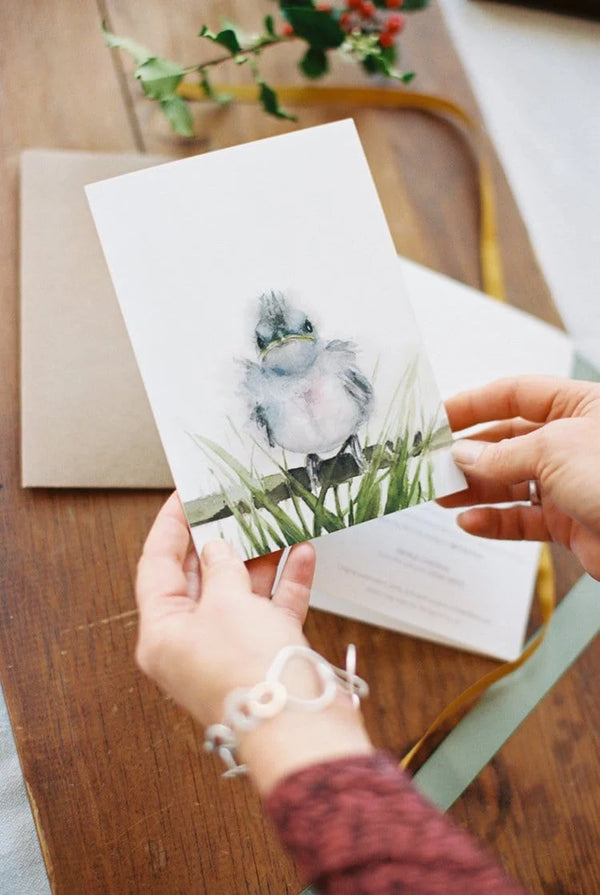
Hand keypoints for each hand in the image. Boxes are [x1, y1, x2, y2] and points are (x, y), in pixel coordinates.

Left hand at [135, 493, 371, 792]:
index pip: (157, 567)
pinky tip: (302, 552)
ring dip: (259, 557)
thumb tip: (217, 549)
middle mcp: (192, 642)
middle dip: (220, 540)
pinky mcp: (266, 654)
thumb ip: (221, 567)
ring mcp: (231, 648)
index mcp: (163, 632)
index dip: (171, 527)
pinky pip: (272, 609)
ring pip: (241, 591)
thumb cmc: (249, 671)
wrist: (299, 725)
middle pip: (201, 578)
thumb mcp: (226, 603)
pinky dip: (287, 581)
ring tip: (271, 522)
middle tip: (231, 505)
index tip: (184, 497)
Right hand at [439, 376, 599, 579]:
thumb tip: (462, 454)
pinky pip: (523, 519)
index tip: (437, 417)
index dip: (474, 404)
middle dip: (470, 453)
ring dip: (475, 489)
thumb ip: (502, 454)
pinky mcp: (571, 522)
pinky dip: (495, 521)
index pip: (516, 395)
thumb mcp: (554, 451)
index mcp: (579, 407)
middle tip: (432, 464)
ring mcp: (572, 483)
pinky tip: (470, 521)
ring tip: (441, 495)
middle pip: (508, 440)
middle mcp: (574, 442)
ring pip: (511, 482)